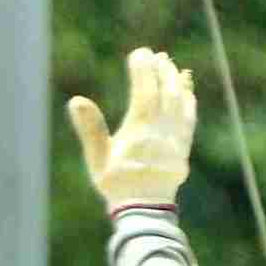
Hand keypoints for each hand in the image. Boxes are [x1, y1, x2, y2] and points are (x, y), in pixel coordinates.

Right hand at [67, 46, 196, 211]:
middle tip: (158, 55)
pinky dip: (189, 102)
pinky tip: (188, 90)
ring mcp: (176, 142)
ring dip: (177, 83)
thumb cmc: (116, 185)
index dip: (143, 70)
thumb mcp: (97, 160)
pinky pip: (189, 120)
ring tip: (173, 65)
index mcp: (140, 133)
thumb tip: (76, 100)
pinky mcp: (183, 150)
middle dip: (162, 72)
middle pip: (166, 94)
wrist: (144, 212)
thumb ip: (90, 129)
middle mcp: (162, 134)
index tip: (140, 53)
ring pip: (180, 105)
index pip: (145, 93)